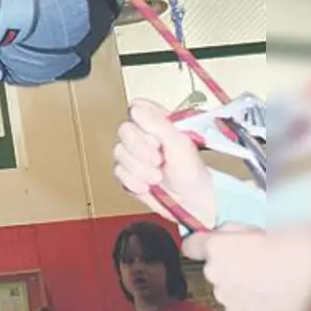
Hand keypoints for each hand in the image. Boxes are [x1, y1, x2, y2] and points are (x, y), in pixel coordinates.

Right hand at [113, 99, 217, 226]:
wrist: (190, 202)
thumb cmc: (191, 171)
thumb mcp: (179, 144)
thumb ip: (159, 124)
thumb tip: (137, 108)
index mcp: (156, 122)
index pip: (137, 108)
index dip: (142, 122)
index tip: (156, 137)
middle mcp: (142, 135)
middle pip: (124, 130)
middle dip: (141, 150)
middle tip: (158, 160)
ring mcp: (132, 154)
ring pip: (119, 153)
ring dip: (141, 169)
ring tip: (157, 177)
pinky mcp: (126, 172)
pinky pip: (118, 172)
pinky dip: (134, 181)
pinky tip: (147, 186)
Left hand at [181, 225, 310, 310]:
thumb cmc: (295, 240)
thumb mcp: (260, 221)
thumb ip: (233, 230)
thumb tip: (222, 231)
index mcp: (217, 248)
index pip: (192, 245)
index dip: (203, 243)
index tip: (215, 243)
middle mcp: (215, 274)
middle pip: (212, 267)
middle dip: (228, 263)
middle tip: (256, 259)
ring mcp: (227, 298)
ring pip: (226, 288)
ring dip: (239, 283)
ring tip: (269, 278)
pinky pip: (237, 306)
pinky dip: (249, 302)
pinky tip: (270, 293)